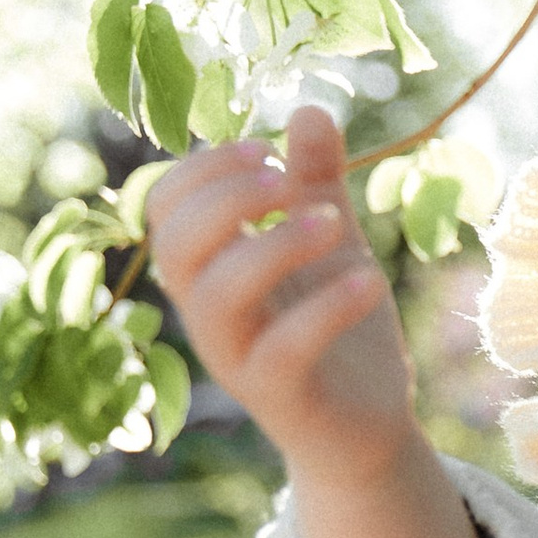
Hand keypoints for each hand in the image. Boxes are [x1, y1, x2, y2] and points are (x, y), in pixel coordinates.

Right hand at [145, 107, 409, 484]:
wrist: (370, 428)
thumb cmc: (339, 330)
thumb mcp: (332, 243)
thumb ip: (316, 182)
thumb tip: (309, 108)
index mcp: (208, 271)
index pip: (165, 208)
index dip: (204, 169)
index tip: (266, 151)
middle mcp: (208, 316)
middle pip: (176, 245)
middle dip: (230, 198)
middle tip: (292, 182)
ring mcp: (238, 360)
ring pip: (220, 295)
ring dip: (276, 245)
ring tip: (334, 226)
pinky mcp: (281, 398)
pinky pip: (284, 349)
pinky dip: (326, 308)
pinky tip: (371, 280)